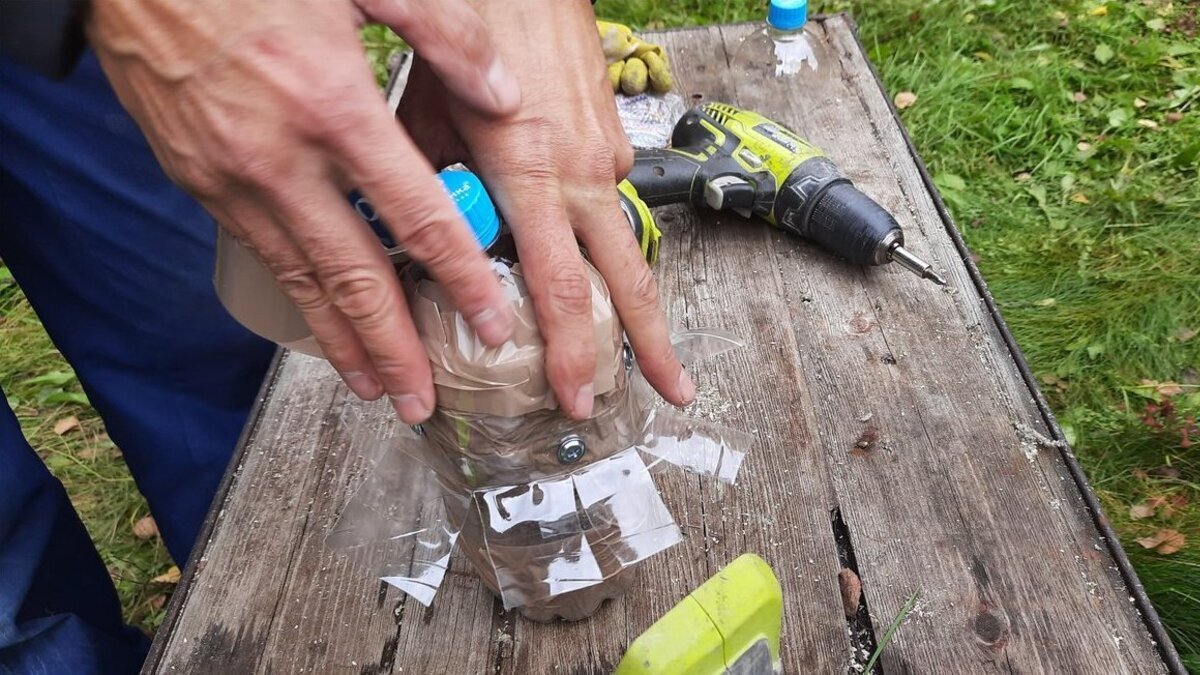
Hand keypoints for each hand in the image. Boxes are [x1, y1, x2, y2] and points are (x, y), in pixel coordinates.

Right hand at [88, 0, 522, 422]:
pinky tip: (323, 326)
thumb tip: (504, 95)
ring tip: (378, 390)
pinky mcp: (200, 182)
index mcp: (332, 106)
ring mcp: (232, 179)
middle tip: (426, 399)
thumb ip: (445, 33)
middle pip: (354, 276)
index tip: (491, 322)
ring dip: (343, 344)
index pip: (417, 216)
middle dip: (396, 347)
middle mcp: (280, 159)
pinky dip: (300, 301)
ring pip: (302, 281)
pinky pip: (265, 255)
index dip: (459, 277)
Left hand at [397, 0, 693, 418]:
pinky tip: (578, 247)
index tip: (574, 396)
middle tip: (669, 394)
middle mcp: (581, 172)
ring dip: (628, 298)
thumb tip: (423, 242)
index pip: (562, 286)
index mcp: (531, 170)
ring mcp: (604, 157)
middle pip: (629, 279)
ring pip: (623, 245)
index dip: (571, 350)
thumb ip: (434, 184)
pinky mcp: (613, 140)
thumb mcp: (430, 110)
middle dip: (649, 345)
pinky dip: (594, 237)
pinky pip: (605, 203)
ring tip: (632, 345)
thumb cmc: (478, 26)